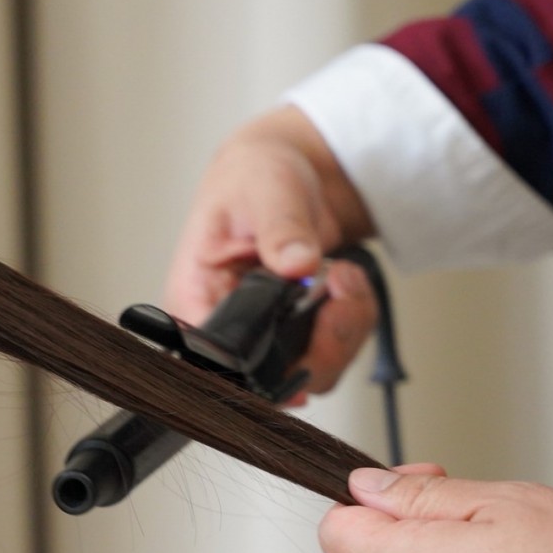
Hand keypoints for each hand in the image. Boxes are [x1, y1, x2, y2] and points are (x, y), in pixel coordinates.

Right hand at [165, 104, 379, 403]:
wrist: (289, 171)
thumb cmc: (253, 177)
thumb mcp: (264, 189)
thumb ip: (280, 227)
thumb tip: (295, 264)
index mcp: (196, 299)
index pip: (217, 363)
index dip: (261, 370)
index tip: (304, 342)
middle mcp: (227, 329)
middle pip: (275, 381)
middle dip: (324, 342)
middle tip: (339, 285)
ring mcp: (267, 337)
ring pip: (315, 372)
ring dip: (347, 326)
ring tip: (342, 272)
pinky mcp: (300, 335)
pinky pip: (338, 352)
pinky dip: (356, 318)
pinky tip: (347, 280)